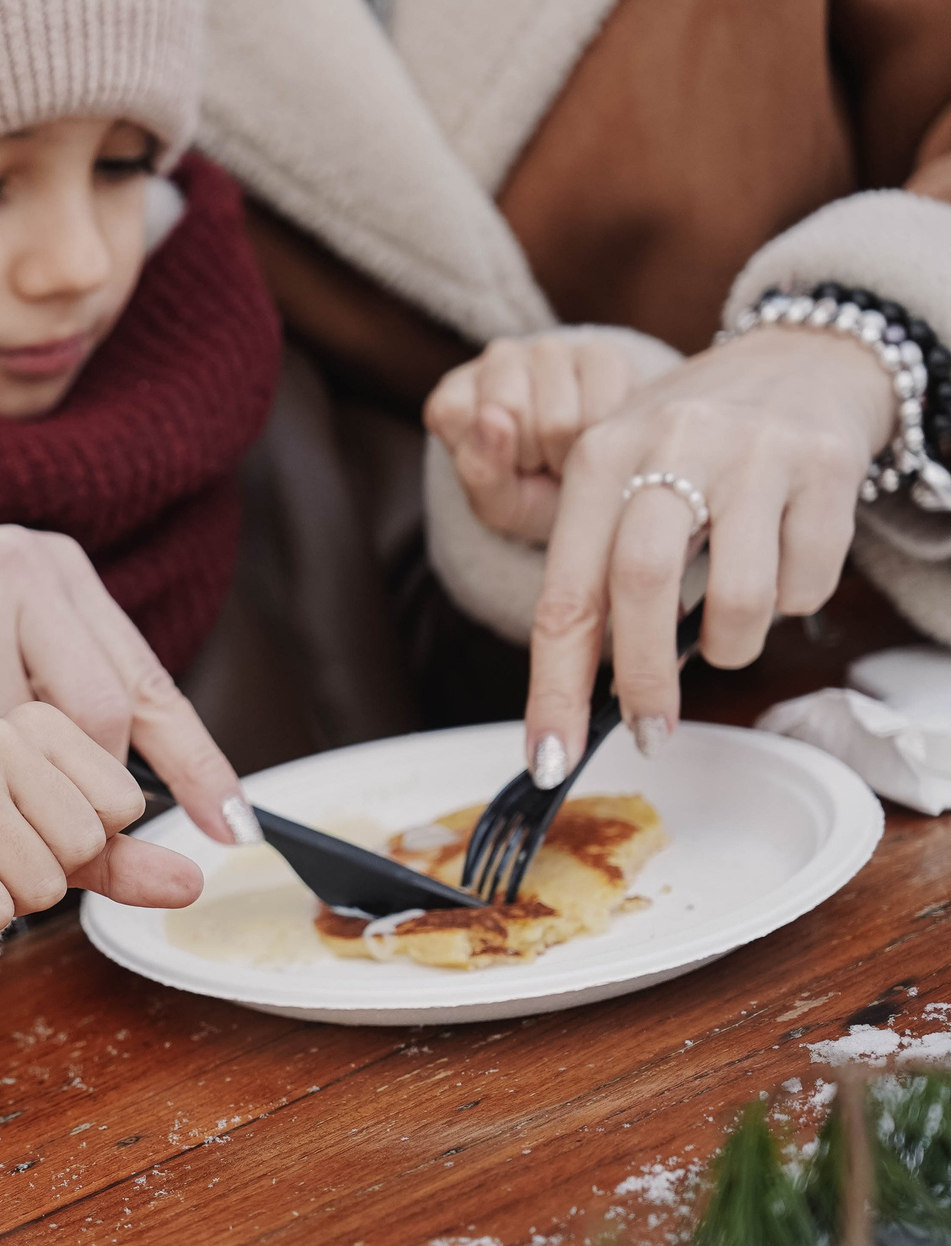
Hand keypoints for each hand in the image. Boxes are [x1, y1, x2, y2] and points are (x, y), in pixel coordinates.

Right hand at [0, 472, 258, 844]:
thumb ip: (42, 701)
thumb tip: (126, 822)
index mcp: (52, 568)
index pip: (145, 679)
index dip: (194, 760)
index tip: (231, 825)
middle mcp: (24, 578)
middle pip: (99, 726)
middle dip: (77, 798)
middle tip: (38, 830)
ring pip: (23, 755)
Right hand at [0, 703, 202, 936]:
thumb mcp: (59, 834)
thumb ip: (126, 855)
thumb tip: (193, 884)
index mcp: (40, 720)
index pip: (121, 806)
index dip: (83, 836)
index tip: (30, 823)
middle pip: (82, 846)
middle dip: (47, 871)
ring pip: (42, 886)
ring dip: (10, 896)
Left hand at [425, 333, 644, 543]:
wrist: (594, 492)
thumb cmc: (531, 495)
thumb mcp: (497, 503)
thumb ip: (480, 470)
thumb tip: (491, 415)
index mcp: (453, 396)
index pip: (455, 413)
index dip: (487, 455)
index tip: (501, 465)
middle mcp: (497, 359)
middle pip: (509, 408)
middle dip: (529, 454)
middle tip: (537, 462)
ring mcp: (549, 349)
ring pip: (558, 418)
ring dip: (567, 451)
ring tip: (564, 452)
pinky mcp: (600, 351)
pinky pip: (602, 408)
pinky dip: (601, 439)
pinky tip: (592, 437)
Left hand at [523, 327, 895, 774]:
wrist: (804, 359)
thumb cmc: (693, 444)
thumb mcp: (622, 475)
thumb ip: (595, 567)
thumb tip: (583, 690)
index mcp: (599, 455)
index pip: (564, 593)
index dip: (554, 687)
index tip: (551, 755)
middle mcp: (671, 443)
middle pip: (639, 588)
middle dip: (643, 682)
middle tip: (650, 729)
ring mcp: (753, 451)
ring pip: (736, 597)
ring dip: (730, 646)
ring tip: (726, 635)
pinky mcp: (825, 464)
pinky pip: (807, 581)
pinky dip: (793, 604)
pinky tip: (781, 569)